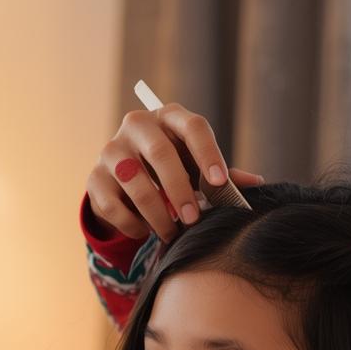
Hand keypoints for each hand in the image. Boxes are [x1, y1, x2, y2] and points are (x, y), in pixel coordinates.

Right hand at [86, 104, 264, 242]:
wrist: (125, 176)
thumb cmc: (173, 167)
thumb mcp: (197, 167)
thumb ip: (222, 176)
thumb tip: (256, 183)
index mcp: (170, 117)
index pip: (192, 126)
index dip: (207, 153)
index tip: (218, 182)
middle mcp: (138, 125)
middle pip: (160, 153)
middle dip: (180, 190)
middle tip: (193, 219)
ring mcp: (111, 150)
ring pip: (135, 182)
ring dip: (157, 213)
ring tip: (171, 232)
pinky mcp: (94, 177)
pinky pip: (113, 205)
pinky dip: (133, 224)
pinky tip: (145, 230)